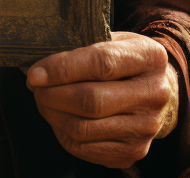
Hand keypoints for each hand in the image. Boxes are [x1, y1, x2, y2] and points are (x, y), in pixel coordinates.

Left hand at [26, 31, 178, 168]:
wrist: (155, 89)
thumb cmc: (122, 58)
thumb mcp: (110, 38)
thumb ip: (81, 46)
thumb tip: (39, 70)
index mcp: (149, 57)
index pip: (101, 63)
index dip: (62, 69)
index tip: (35, 73)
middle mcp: (155, 94)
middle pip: (92, 101)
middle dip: (53, 95)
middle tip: (35, 87)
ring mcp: (147, 128)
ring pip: (85, 128)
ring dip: (53, 115)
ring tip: (42, 100)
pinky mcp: (134, 151)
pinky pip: (86, 149)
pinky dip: (62, 133)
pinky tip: (57, 117)